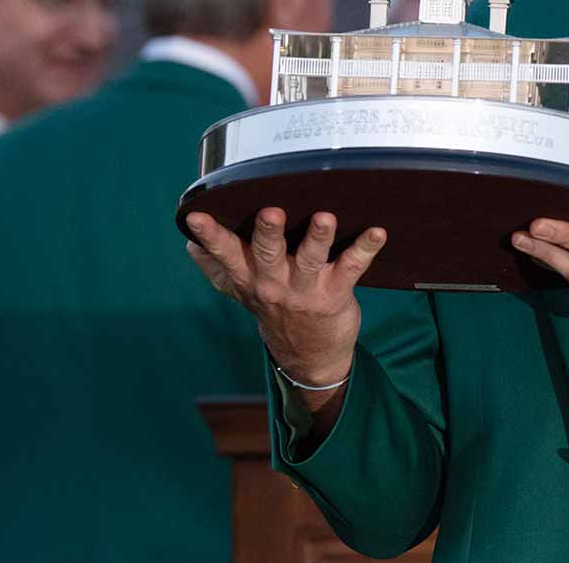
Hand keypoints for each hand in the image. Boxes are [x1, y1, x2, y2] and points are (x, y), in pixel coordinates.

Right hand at [184, 208, 385, 389]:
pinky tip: (377, 233)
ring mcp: (305, 290)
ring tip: (325, 218)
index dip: (210, 236)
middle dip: (268, 233)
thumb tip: (190, 244)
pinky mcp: (335, 293)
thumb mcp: (241, 293)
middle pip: (267, 254)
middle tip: (271, 212)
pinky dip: (365, 249)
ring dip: (318, 237)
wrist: (308, 356)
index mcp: (248, 278)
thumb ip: (218, 268)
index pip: (225, 254)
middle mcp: (273, 284)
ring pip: (310, 259)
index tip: (196, 216)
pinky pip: (352, 267)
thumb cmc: (275, 310)